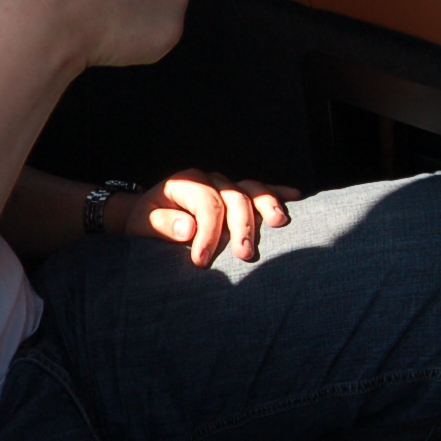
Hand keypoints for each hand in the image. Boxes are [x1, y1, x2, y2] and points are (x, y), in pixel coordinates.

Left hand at [125, 170, 301, 266]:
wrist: (148, 214)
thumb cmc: (146, 221)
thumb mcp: (143, 224)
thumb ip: (162, 225)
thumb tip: (188, 229)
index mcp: (186, 182)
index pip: (206, 205)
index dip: (208, 234)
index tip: (201, 262)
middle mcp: (210, 179)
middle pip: (234, 197)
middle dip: (242, 226)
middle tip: (245, 256)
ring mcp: (226, 184)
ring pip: (252, 189)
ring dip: (268, 205)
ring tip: (279, 223)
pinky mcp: (238, 192)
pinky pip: (261, 189)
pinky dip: (279, 192)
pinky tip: (296, 197)